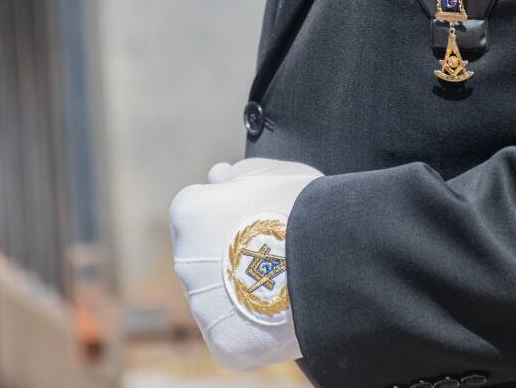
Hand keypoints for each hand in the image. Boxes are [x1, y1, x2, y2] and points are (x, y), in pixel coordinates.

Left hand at [169, 158, 322, 369]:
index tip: (258, 216)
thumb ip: (238, 174)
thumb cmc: (304, 207)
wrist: (331, 261)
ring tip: (284, 284)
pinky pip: (235, 334)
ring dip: (240, 291)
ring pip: (218, 298)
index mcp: (189, 214)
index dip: (229, 211)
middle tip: (275, 251)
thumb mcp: (273, 173)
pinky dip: (253, 327)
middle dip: (231, 253)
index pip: (198, 210)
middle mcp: (183, 261)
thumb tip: (216, 176)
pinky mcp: (224, 343)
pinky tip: (281, 313)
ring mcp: (201, 307)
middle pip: (204, 257)